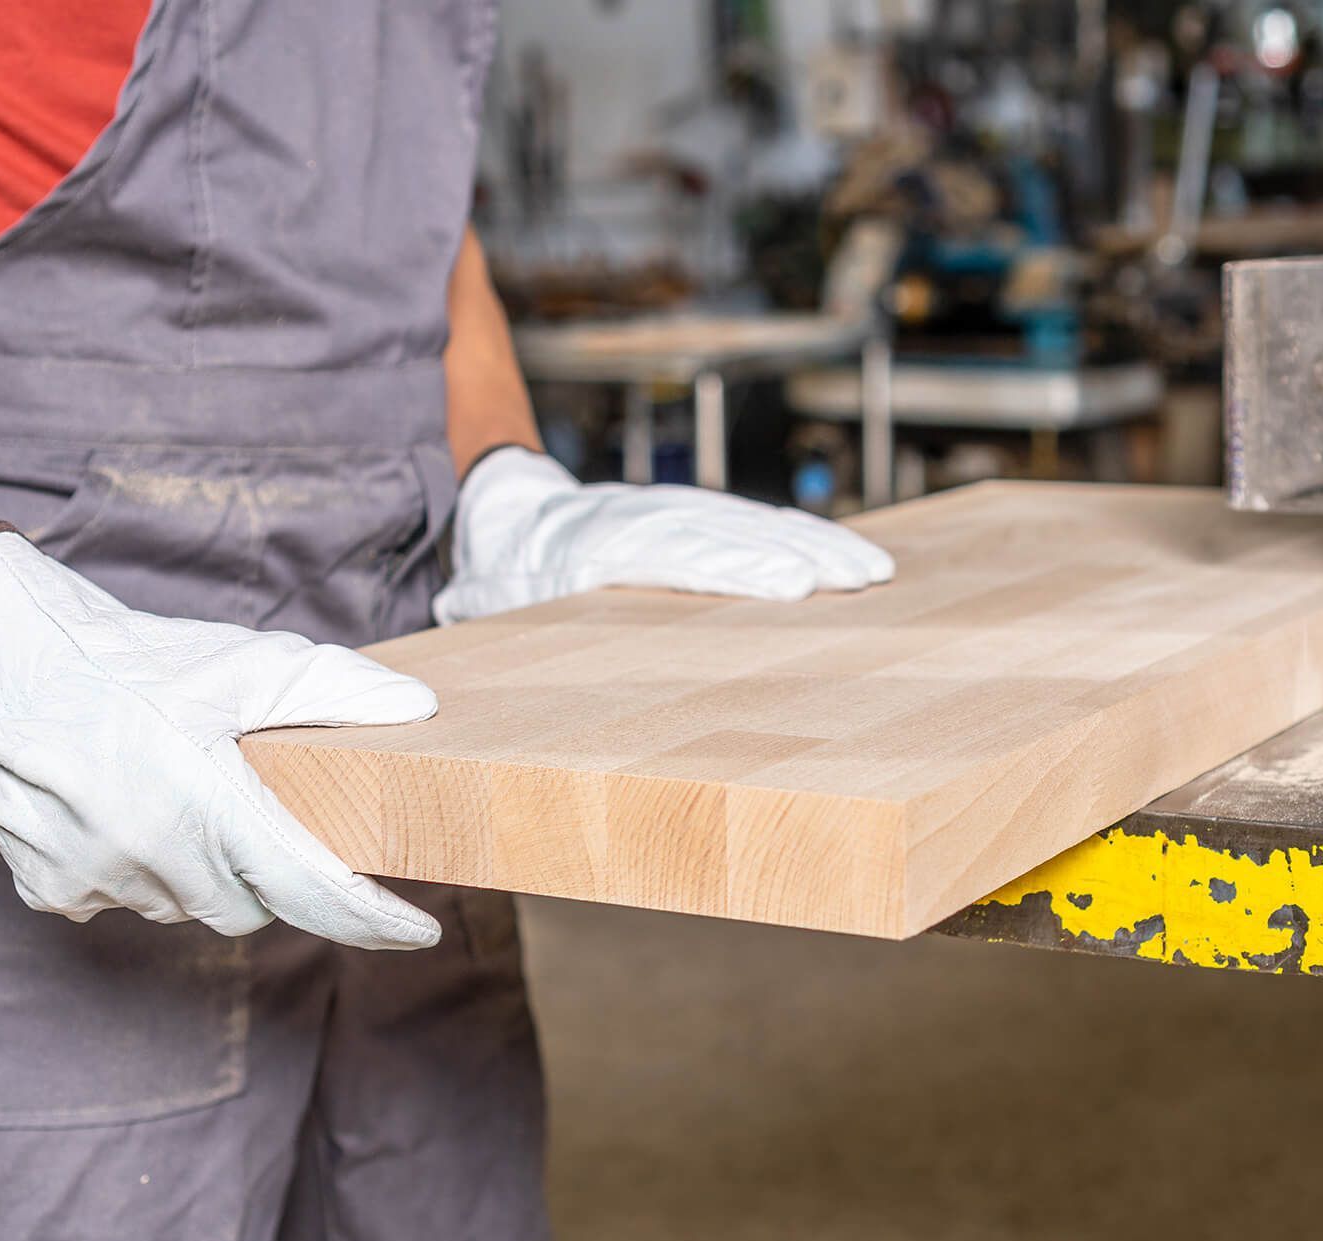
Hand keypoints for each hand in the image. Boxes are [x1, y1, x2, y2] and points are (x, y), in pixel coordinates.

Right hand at [0, 525, 442, 948]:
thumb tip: (417, 710)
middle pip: (252, 906)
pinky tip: (125, 809)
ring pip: (186, 905)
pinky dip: (140, 869)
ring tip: (184, 799)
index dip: (376, 920)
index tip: (420, 929)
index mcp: (215, 810)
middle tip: (268, 822)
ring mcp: (102, 883)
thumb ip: (337, 691)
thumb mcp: (245, 663)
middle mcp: (159, 861)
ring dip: (202, 871)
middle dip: (271, 875)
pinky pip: (122, 898)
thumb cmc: (126, 661)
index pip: (318, 892)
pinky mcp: (53, 889)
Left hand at [435, 447, 895, 623]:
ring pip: (751, 523)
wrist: (509, 511)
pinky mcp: (695, 517)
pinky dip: (803, 536)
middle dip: (793, 555)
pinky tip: (847, 557)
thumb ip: (489, 612)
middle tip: (853, 582)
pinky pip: (754, 523)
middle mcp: (642, 520)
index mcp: (592, 544)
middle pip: (728, 532)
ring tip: (869, 573)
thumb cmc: (503, 573)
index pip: (673, 551)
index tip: (785, 583)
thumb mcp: (488, 600)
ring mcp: (674, 513)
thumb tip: (453, 648)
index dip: (733, 565)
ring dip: (813, 546)